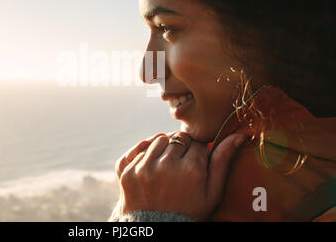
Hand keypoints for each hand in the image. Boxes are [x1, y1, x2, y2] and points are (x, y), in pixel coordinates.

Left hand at [115, 131, 246, 220]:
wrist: (158, 230)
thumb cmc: (190, 212)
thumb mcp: (212, 192)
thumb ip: (223, 161)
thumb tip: (239, 135)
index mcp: (191, 170)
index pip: (197, 143)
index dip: (198, 152)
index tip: (196, 162)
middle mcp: (166, 165)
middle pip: (177, 139)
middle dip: (182, 148)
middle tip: (182, 164)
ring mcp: (143, 168)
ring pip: (158, 140)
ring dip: (164, 147)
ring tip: (167, 164)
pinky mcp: (127, 172)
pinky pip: (137, 149)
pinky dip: (145, 153)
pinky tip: (151, 164)